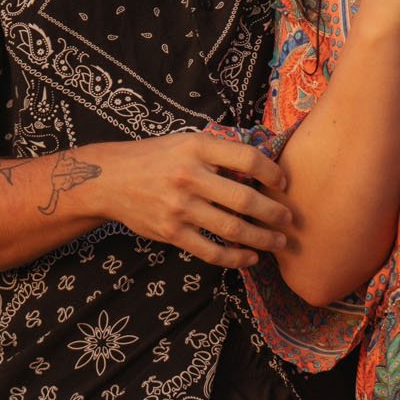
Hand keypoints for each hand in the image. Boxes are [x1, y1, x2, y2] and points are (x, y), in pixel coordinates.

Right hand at [97, 131, 291, 268]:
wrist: (110, 179)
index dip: (272, 172)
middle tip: (289, 220)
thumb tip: (262, 162)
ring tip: (278, 242)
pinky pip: (211, 251)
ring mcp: (180, 207)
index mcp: (197, 147)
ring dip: (262, 239)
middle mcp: (190, 176)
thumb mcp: (186, 141)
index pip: (247, 158)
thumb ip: (219, 151)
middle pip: (244, 199)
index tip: (283, 183)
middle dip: (274, 213)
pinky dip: (235, 258)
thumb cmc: (156, 157)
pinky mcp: (171, 232)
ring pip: (232, 228)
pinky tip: (250, 258)